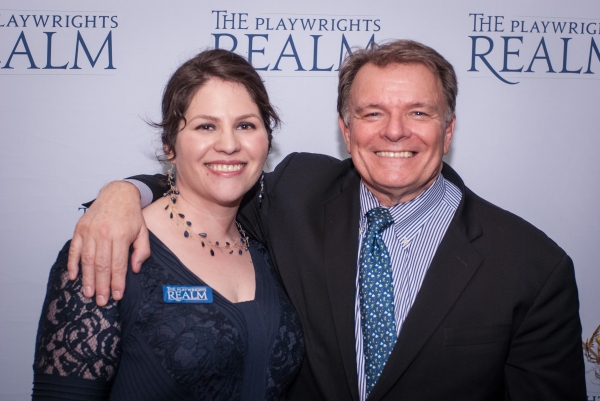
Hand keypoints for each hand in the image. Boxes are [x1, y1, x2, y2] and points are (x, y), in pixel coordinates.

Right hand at [67, 181, 149, 305]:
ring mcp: (89, 231)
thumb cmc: (131, 215)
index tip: (117, 295)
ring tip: (89, 294)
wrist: (117, 194)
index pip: (118, 264)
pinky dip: (72, 264)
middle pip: (102, 265)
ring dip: (87, 279)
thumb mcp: (143, 231)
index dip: (117, 282)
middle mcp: (104, 233)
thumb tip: (134, 269)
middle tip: (101, 301)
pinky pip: (74, 249)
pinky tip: (74, 277)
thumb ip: (141, 251)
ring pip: (87, 260)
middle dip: (101, 285)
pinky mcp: (79, 228)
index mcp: (121, 235)